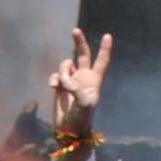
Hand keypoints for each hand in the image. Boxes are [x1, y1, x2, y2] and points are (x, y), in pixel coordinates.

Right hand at [49, 28, 115, 160]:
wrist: (69, 130)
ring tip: (61, 84)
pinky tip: (53, 86)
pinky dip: (54, 78)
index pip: (102, 61)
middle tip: (75, 30)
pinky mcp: (59, 87)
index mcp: (94, 80)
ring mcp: (71, 81)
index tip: (107, 35)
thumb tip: (63, 79)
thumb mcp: (84, 103)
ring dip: (63, 70)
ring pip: (66, 65)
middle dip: (79, 42)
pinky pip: (55, 76)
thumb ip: (75, 88)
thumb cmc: (82, 117)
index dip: (105, 49)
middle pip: (83, 55)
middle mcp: (83, 77)